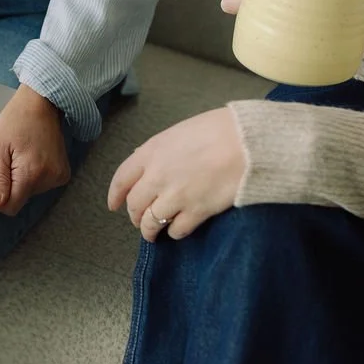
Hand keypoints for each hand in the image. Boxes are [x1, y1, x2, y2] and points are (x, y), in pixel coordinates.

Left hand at [0, 85, 71, 216]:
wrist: (41, 103)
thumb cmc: (18, 119)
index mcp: (31, 173)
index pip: (11, 207)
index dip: (0, 198)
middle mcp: (49, 178)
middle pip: (21, 199)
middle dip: (12, 184)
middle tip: (11, 158)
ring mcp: (58, 176)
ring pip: (31, 192)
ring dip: (23, 178)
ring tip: (23, 154)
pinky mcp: (63, 173)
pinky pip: (42, 185)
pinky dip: (35, 175)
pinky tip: (33, 157)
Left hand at [108, 107, 247, 241]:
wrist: (248, 142)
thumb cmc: (220, 129)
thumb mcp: (181, 132)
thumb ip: (161, 150)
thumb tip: (148, 161)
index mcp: (152, 152)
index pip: (122, 178)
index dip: (115, 195)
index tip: (114, 205)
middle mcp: (157, 176)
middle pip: (135, 204)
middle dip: (135, 215)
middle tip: (140, 220)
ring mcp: (175, 196)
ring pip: (151, 222)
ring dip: (150, 230)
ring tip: (154, 234)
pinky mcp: (196, 212)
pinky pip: (176, 230)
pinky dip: (174, 233)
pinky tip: (178, 230)